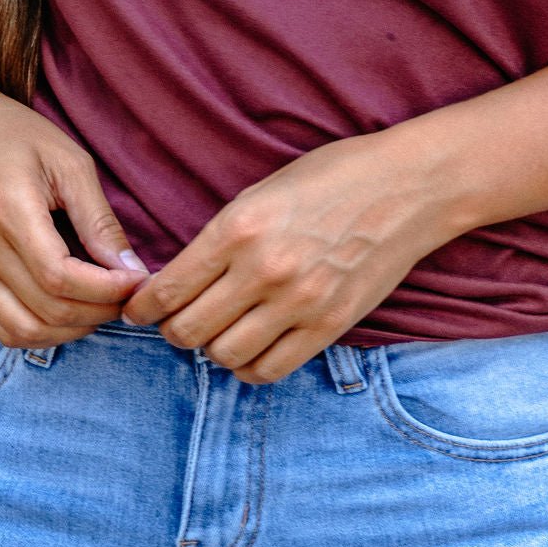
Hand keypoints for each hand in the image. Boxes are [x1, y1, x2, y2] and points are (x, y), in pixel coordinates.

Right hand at [0, 71, 149, 347]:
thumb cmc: (19, 139)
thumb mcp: (71, 164)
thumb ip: (98, 220)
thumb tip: (131, 270)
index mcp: (7, 210)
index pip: (60, 277)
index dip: (106, 289)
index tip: (137, 279)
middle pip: (47, 309)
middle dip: (100, 310)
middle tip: (130, 294)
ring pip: (25, 331)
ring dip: (73, 329)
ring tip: (104, 304)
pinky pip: (3, 329)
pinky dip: (42, 333)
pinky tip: (71, 312)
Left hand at [121, 130, 454, 383]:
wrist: (408, 186)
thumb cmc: (333, 176)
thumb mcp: (263, 191)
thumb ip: (223, 236)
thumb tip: (179, 279)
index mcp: (240, 227)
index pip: (168, 289)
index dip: (142, 307)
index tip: (139, 308)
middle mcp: (265, 269)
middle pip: (188, 330)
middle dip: (172, 330)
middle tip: (176, 320)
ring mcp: (300, 302)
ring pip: (224, 355)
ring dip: (211, 348)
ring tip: (217, 331)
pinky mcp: (330, 325)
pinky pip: (270, 370)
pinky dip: (249, 366)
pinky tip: (250, 347)